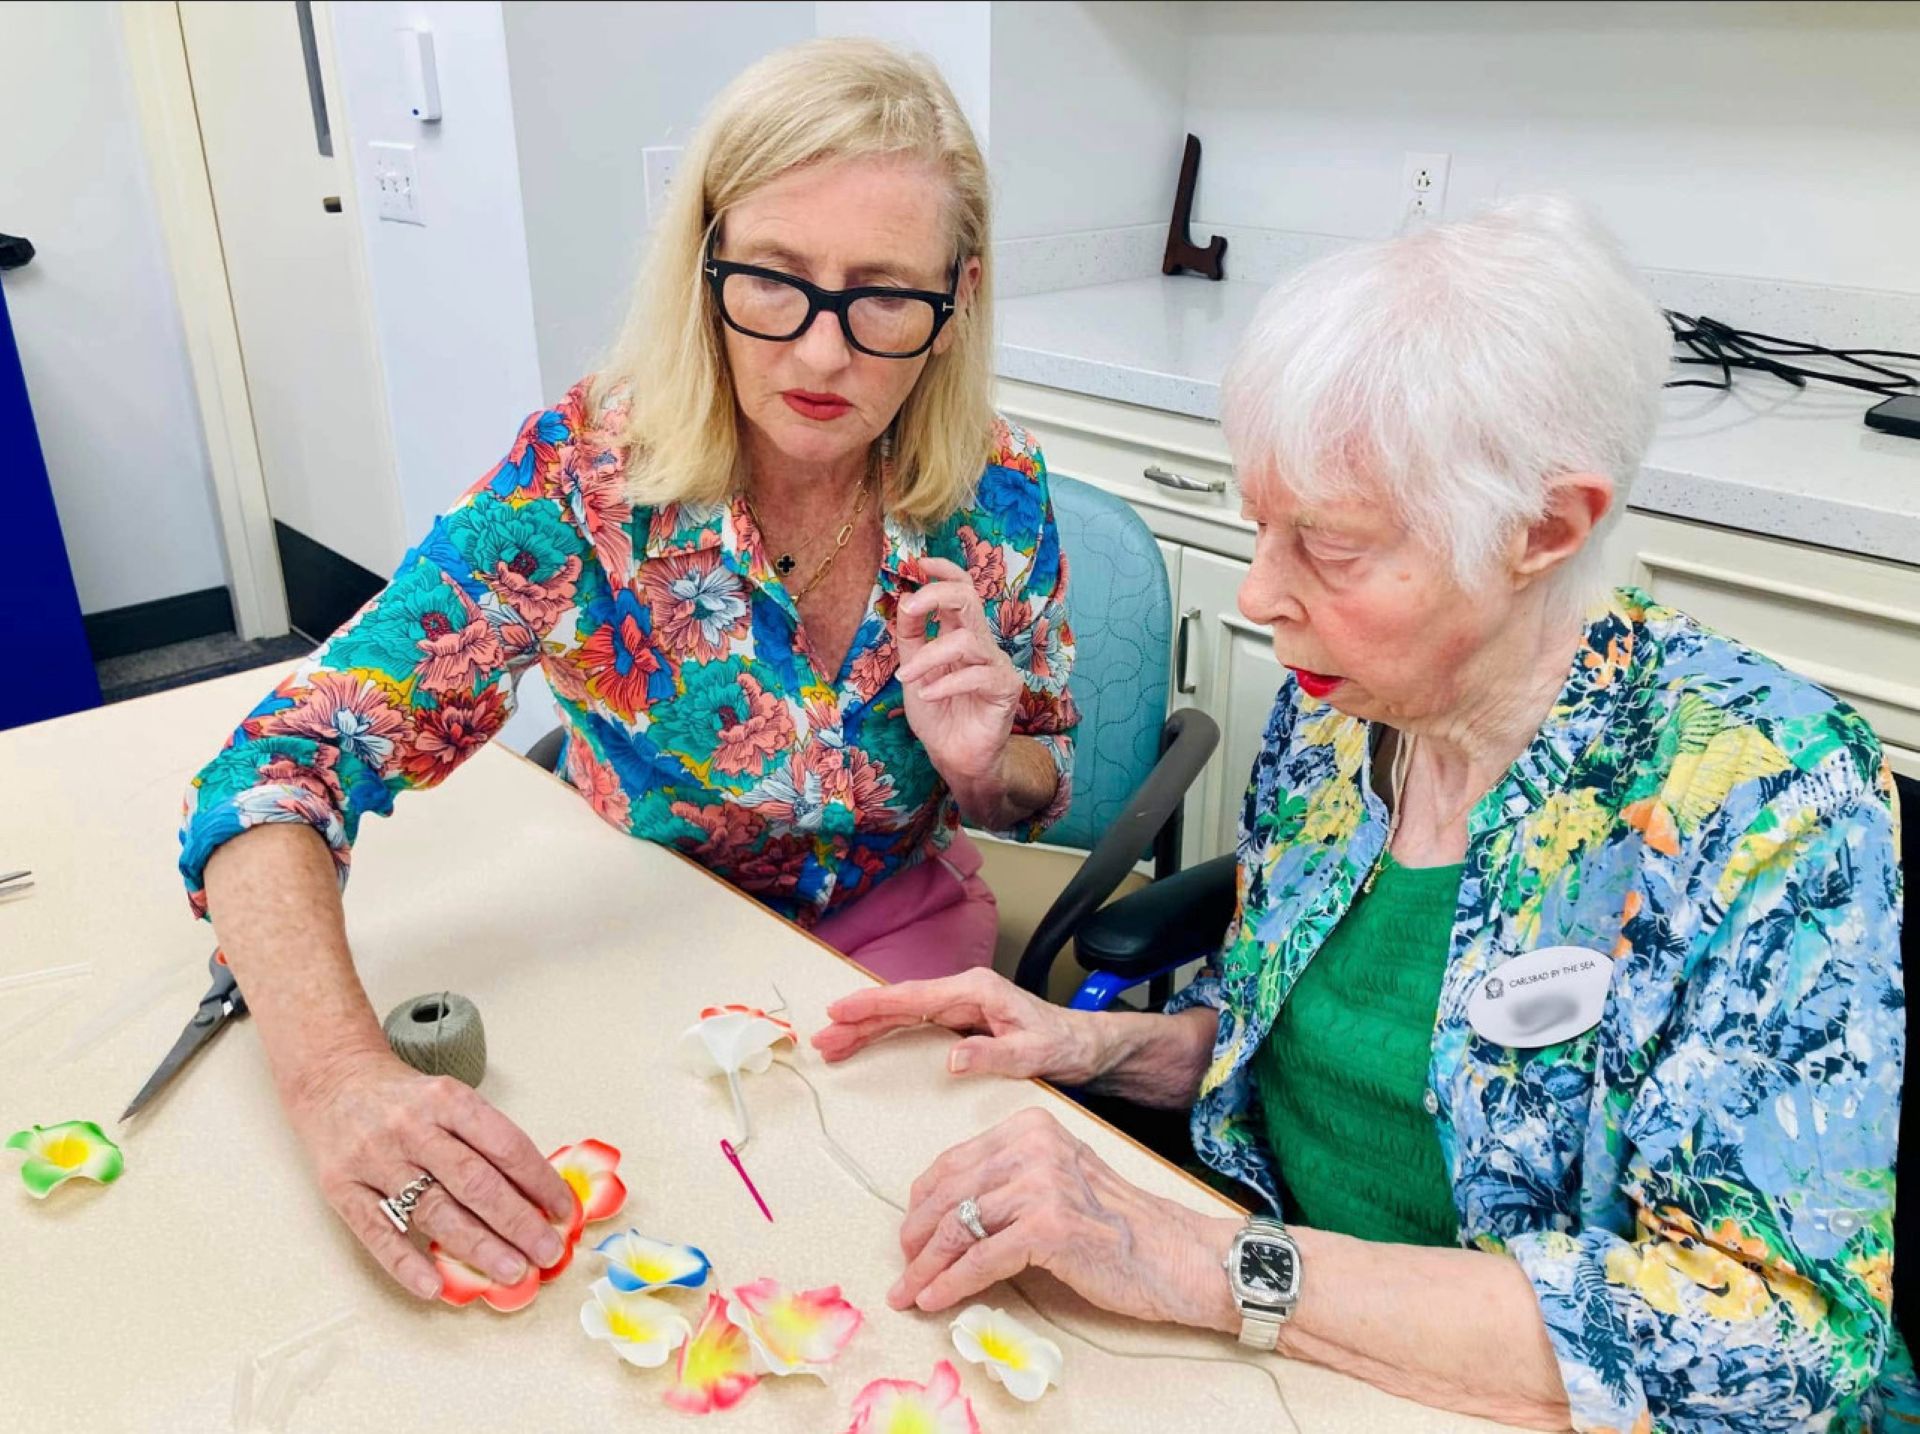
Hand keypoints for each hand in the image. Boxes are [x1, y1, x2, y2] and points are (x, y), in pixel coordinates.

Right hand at [282, 1046, 577, 1299]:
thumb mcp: (450, 1100)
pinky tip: (433, 1286)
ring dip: (477, 1247)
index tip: (564, 1212)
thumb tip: (536, 1197)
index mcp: (448, 1100)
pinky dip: (405, 1263)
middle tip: (547, 1252)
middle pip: (474, 1181)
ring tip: (511, 1272)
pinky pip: (376, 1232)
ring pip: (433, 1210)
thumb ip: (485, 1140)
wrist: (332, 1079)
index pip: (505, 1145)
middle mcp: (412, 1127)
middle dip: (517, 1222)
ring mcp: (374, 1158)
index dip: (539, 1181)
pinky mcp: (342, 1187)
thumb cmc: (406, 1099)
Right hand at [812, 967, 1101, 1082]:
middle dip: (858, 1020)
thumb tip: (950, 1058)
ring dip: (866, 1028)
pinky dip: (886, 1034)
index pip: (913, 996)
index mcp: (975, 991)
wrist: (1086, 1046)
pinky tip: (864, 1043)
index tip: (840, 1010)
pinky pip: (914, 1024)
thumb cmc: (1063, 1045)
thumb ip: (993, 1056)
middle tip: (822, 1038)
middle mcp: (963, 993)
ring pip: (902, 1014)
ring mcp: (960, 1006)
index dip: (874, 1004)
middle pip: (899, 1004)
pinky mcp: (960, 1021)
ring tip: (831, 1044)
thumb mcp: (1033, 1055)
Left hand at [886, 1107, 1238, 1330]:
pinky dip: (951, 1283)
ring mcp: (1042, 1183)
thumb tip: (943, 1215)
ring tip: (908, 1291)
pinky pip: (981, 1259)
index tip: (910, 1234)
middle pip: (949, 1193)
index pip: (953, 1162)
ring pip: (959, 1226)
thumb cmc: (1114, 1225)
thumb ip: (1007, 1182)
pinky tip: (934, 1299)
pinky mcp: (1049, 1226)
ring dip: (926, 1266)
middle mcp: (1033, 1145)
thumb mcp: (1056, 1181)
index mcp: (1029, 1128)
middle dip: (917, 1237)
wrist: (1171, 1254)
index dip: (922, 1203)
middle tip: (903, 1268)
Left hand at [894, 557, 1022, 810]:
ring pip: (966, 640)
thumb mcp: (914, 671)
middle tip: (908, 608)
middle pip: (968, 598)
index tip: (918, 563)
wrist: (955, 757)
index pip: (961, 588)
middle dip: (936, 594)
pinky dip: (945, 683)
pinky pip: (975, 676)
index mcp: (960, 633)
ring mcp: (995, 664)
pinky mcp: (1005, 689)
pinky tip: (928, 696)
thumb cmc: (938, 714)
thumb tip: (904, 600)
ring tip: (907, 677)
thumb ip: (910, 639)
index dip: (943, 570)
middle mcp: (981, 643)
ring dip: (929, 656)